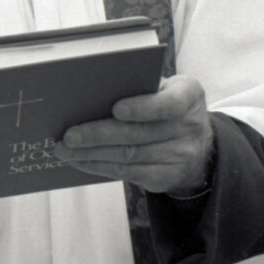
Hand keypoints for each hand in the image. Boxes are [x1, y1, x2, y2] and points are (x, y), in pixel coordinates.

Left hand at [52, 74, 213, 195]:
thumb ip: (141, 87)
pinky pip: (127, 173)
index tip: (116, 109)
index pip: (168, 103)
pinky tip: (80, 160)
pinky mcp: (164, 177)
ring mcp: (179, 156)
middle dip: (99, 135)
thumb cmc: (167, 105)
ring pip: (128, 156)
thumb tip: (92, 91)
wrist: (199, 145)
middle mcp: (188, 127)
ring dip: (91, 154)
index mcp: (188, 95)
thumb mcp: (166, 88)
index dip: (142, 107)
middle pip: (139, 134)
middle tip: (69, 135)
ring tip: (65, 150)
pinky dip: (99, 166)